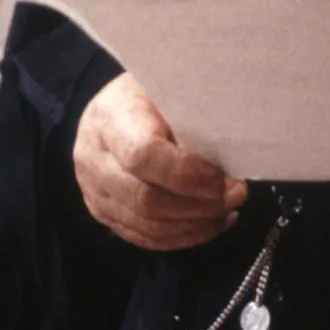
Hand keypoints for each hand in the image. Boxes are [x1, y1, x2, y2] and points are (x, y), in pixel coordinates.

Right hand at [74, 72, 246, 250]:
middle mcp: (94, 160)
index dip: (188, 174)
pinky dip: (182, 237)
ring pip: (147, 226)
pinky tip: (209, 224)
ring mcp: (94, 192)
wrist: (108, 110)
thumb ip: (191, 122)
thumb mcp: (168, 91)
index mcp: (110, 119)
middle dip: (199, 205)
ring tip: (226, 212)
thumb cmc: (146, 95)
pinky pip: (143, 238)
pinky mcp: (102, 214)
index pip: (143, 155)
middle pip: (145, 200)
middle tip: (235, 197)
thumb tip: (232, 157)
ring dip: (195, 225)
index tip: (224, 177)